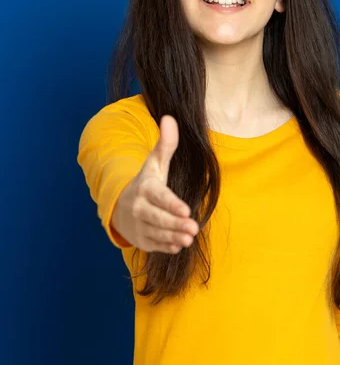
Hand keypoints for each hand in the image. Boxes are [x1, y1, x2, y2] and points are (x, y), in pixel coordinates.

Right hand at [111, 115, 198, 252]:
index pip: (160, 197)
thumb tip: (169, 117)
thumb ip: (165, 144)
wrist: (120, 206)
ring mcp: (139, 226)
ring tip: (190, 238)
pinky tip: (179, 245)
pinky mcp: (141, 240)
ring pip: (158, 234)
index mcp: (145, 188)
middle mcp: (139, 208)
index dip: (172, 205)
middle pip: (159, 218)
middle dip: (176, 224)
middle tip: (193, 229)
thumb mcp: (155, 163)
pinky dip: (166, 247)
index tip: (186, 211)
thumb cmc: (146, 182)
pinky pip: (154, 245)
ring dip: (174, 237)